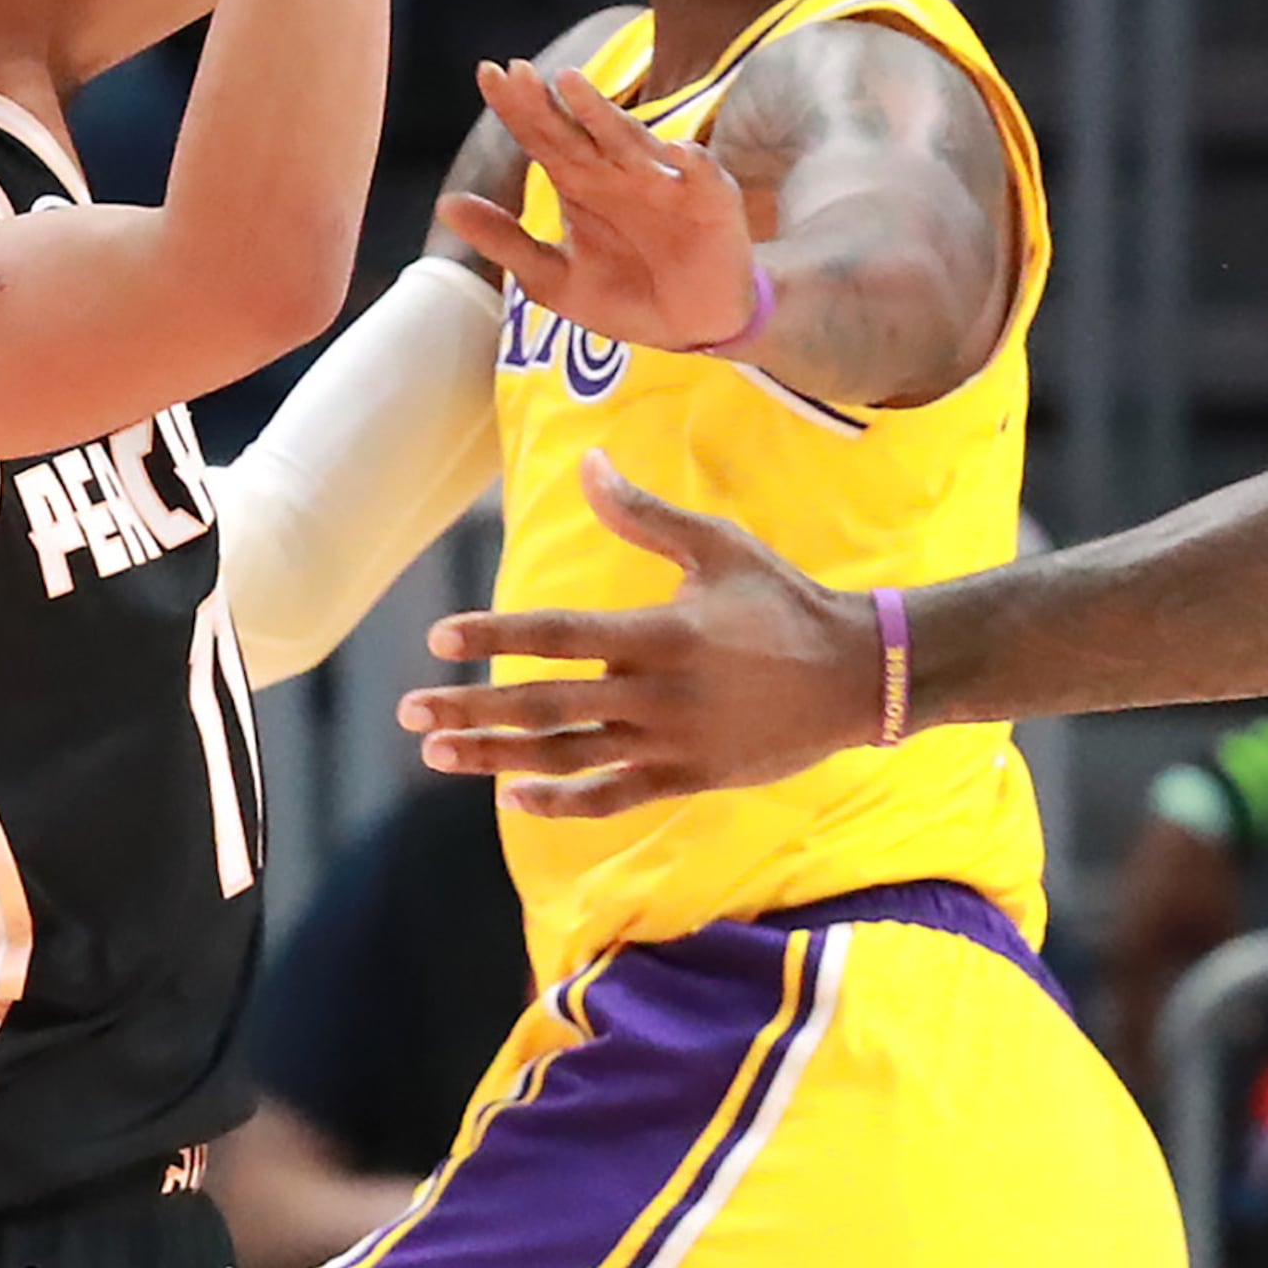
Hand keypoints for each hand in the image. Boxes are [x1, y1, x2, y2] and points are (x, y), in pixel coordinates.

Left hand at [401, 450, 880, 816]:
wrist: (858, 675)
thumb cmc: (785, 601)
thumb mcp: (719, 546)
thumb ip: (645, 515)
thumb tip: (588, 465)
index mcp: (659, 633)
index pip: (557, 634)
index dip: (495, 633)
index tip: (439, 636)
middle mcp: (656, 695)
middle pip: (543, 706)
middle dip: (470, 708)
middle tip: (410, 708)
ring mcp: (669, 744)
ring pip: (565, 757)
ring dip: (496, 756)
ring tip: (438, 752)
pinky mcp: (687, 778)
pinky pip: (611, 798)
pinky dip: (560, 802)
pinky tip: (514, 797)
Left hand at [432, 60, 759, 349]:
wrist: (691, 327)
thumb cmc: (624, 294)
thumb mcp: (553, 278)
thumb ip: (505, 241)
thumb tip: (445, 205)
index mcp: (580, 183)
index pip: (541, 136)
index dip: (515, 107)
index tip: (487, 73)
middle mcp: (617, 171)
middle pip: (577, 130)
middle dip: (547, 102)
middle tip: (517, 72)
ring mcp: (663, 181)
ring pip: (630, 142)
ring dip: (604, 115)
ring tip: (572, 87)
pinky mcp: (710, 200)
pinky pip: (701, 176)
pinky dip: (690, 164)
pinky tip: (675, 154)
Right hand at [1103, 814, 1245, 1083]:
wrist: (1190, 819)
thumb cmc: (1209, 876)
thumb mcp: (1222, 933)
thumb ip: (1224, 982)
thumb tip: (1245, 1030)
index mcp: (1137, 953)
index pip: (1135, 1020)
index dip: (1145, 1056)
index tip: (1155, 1085)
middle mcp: (1118, 946)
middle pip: (1120, 1010)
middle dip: (1133, 1044)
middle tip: (1146, 1078)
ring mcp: (1116, 931)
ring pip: (1120, 990)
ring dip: (1130, 1019)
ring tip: (1141, 1052)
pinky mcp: (1123, 919)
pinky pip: (1123, 969)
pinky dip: (1132, 992)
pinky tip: (1142, 1008)